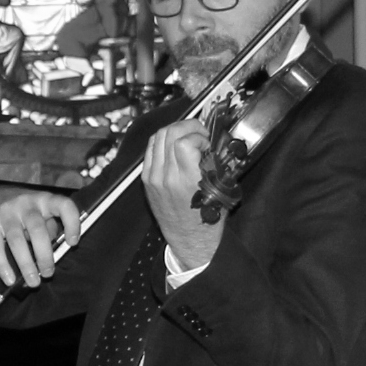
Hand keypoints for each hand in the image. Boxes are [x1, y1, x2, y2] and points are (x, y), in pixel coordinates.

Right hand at [0, 186, 81, 290]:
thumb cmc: (24, 213)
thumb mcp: (41, 214)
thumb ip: (50, 230)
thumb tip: (56, 256)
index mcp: (45, 200)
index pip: (64, 205)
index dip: (72, 223)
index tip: (73, 243)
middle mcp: (26, 203)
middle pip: (38, 230)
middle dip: (45, 255)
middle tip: (48, 273)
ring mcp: (6, 213)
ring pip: (17, 241)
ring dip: (26, 265)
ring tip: (33, 282)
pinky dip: (3, 266)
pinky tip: (10, 279)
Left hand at [144, 119, 223, 268]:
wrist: (189, 239)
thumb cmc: (208, 217)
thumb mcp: (219, 189)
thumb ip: (215, 162)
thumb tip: (213, 140)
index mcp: (187, 181)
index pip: (184, 142)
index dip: (198, 135)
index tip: (207, 143)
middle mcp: (166, 177)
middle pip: (168, 133)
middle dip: (187, 126)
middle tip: (199, 133)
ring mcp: (153, 177)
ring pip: (157, 137)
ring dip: (175, 131)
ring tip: (188, 136)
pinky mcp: (146, 179)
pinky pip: (150, 149)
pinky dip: (163, 142)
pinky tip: (174, 146)